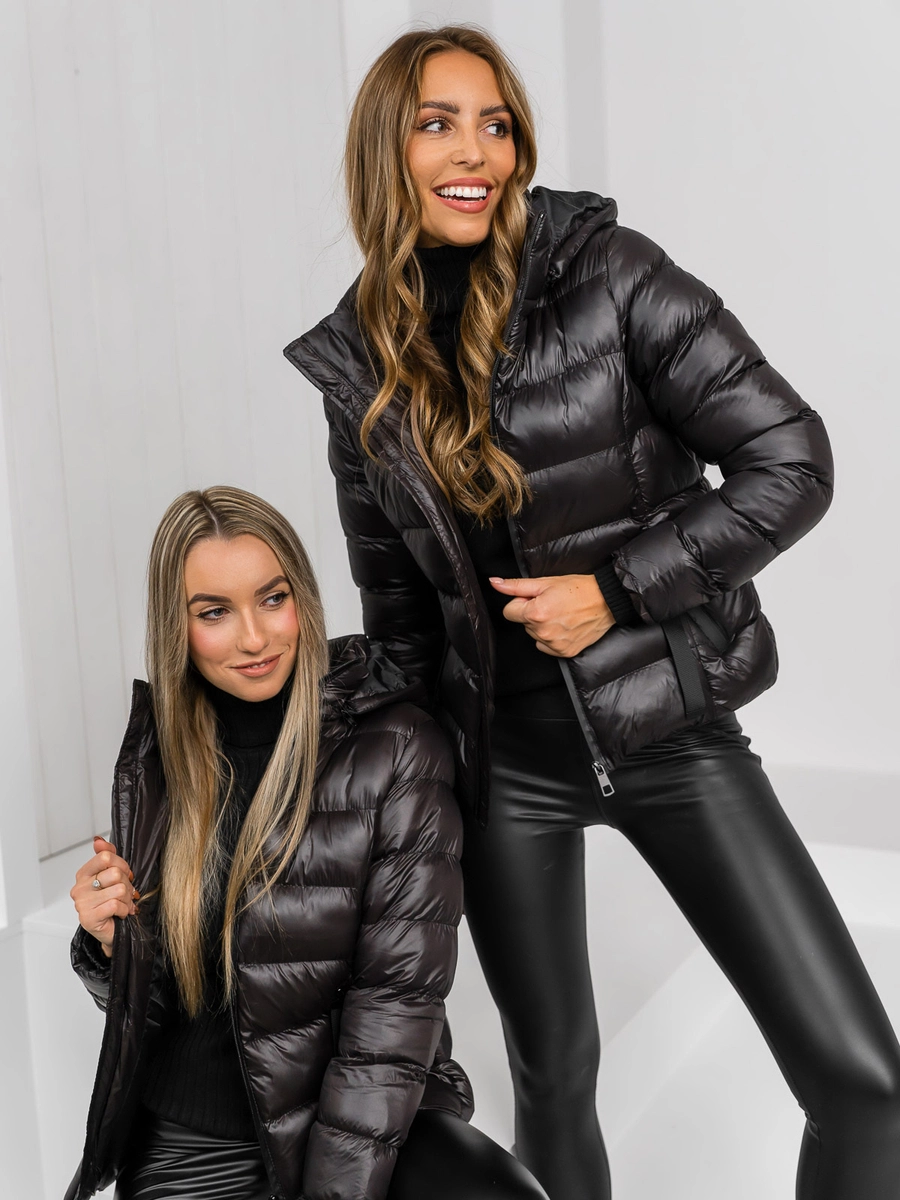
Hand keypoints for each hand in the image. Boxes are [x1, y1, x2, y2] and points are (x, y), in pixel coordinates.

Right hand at [70, 835, 138, 957]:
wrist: (111, 930)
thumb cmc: (111, 901)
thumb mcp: (111, 875)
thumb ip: (107, 855)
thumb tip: (97, 840)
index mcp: (84, 874)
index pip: (106, 856)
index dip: (122, 865)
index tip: (124, 874)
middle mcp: (79, 887)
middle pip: (115, 873)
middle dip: (127, 885)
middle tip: (124, 894)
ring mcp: (82, 903)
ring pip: (119, 890)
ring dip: (127, 899)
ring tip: (122, 905)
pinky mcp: (88, 918)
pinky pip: (116, 905)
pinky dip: (124, 910)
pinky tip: (119, 914)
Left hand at [490, 574, 615, 656]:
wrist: (607, 601)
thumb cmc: (579, 589)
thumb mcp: (545, 583)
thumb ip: (516, 586)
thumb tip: (494, 583)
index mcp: (535, 613)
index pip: (509, 612)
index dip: (521, 602)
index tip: (536, 598)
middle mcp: (543, 632)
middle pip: (522, 624)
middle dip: (532, 614)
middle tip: (552, 604)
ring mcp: (554, 645)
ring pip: (534, 635)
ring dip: (542, 626)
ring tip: (561, 614)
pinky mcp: (564, 652)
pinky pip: (545, 647)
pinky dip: (551, 638)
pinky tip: (565, 626)